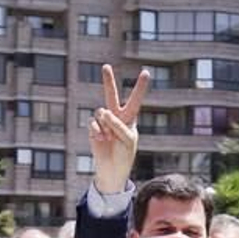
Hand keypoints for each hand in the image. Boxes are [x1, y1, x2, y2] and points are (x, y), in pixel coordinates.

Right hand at [89, 64, 148, 194]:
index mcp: (129, 118)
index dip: (140, 86)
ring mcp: (103, 122)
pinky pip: (94, 123)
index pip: (135, 99)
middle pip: (111, 95)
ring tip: (109, 137)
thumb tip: (102, 112)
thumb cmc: (124, 155)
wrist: (112, 171)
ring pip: (102, 112)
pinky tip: (102, 140)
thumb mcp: (127, 140)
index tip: (145, 72)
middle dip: (108, 81)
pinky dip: (98, 131)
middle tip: (105, 66)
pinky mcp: (93, 129)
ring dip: (107, 124)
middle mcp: (116, 117)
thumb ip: (118, 125)